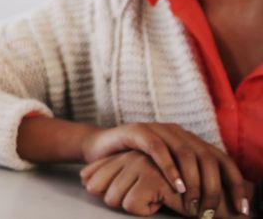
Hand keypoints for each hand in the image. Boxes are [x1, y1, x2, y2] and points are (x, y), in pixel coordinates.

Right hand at [82, 123, 249, 216]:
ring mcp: (159, 129)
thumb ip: (188, 180)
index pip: (221, 160)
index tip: (240, 207)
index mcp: (190, 141)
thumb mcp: (167, 172)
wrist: (99, 148)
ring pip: (187, 153)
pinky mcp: (138, 130)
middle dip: (212, 186)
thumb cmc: (134, 164)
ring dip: (192, 180)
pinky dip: (170, 168)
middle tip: (208, 210)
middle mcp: (178, 132)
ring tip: (192, 201)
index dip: (234, 183)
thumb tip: (214, 205)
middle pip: (208, 157)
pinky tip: (175, 185)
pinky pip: (159, 149)